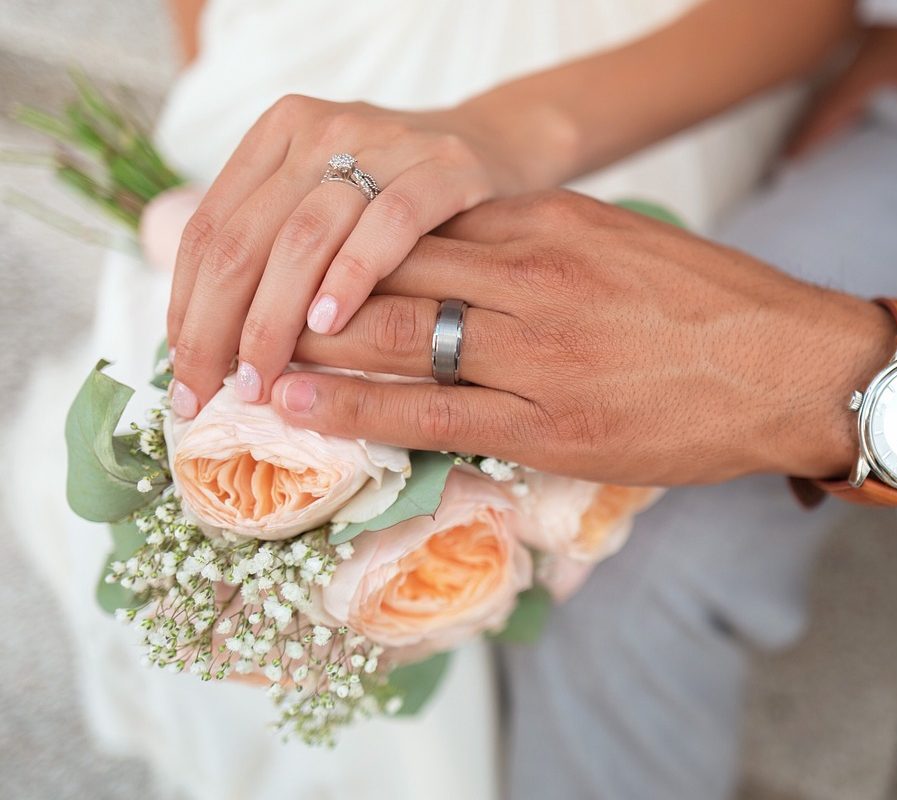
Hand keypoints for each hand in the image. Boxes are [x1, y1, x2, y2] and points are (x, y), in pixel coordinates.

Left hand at [166, 96, 547, 417]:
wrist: (500, 148)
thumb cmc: (401, 199)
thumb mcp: (328, 205)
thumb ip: (275, 250)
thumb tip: (208, 345)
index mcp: (278, 135)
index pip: (209, 231)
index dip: (186, 309)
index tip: (183, 376)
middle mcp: (321, 131)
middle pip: (245, 240)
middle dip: (217, 328)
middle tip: (212, 393)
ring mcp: (383, 143)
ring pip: (303, 238)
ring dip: (273, 318)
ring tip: (261, 377)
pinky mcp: (443, 166)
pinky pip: (388, 225)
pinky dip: (351, 276)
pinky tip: (330, 324)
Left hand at [269, 190, 896, 485]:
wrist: (794, 368)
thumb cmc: (717, 308)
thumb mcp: (625, 244)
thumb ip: (545, 245)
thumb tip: (475, 255)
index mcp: (551, 223)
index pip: (420, 222)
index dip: (345, 242)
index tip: (295, 256)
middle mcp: (533, 275)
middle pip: (389, 269)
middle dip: (307, 289)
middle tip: (241, 304)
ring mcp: (539, 350)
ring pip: (396, 335)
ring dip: (310, 344)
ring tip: (244, 356)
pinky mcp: (550, 421)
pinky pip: (430, 411)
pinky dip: (353, 407)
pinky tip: (297, 405)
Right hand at [786, 25, 896, 158]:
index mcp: (854, 86)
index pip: (824, 118)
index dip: (806, 139)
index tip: (788, 159)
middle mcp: (847, 81)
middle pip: (818, 113)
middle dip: (803, 134)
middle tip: (786, 156)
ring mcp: (852, 73)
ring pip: (826, 104)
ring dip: (815, 123)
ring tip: (803, 141)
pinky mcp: (863, 66)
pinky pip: (841, 95)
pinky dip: (833, 111)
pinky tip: (839, 119)